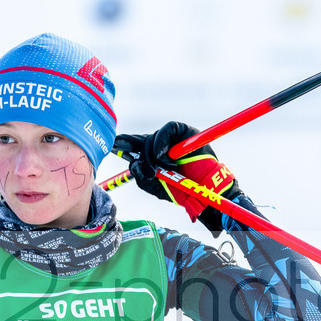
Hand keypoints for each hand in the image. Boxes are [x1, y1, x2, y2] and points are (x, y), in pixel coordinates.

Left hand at [114, 121, 241, 235]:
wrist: (207, 191)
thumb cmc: (184, 190)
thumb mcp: (157, 187)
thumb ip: (142, 177)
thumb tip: (133, 163)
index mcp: (154, 157)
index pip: (135, 147)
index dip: (124, 144)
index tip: (114, 145)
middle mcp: (161, 145)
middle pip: (141, 142)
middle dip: (141, 156)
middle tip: (151, 171)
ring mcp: (172, 138)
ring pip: (152, 137)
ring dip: (154, 154)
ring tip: (165, 168)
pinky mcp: (184, 131)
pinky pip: (168, 129)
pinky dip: (162, 141)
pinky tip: (163, 155)